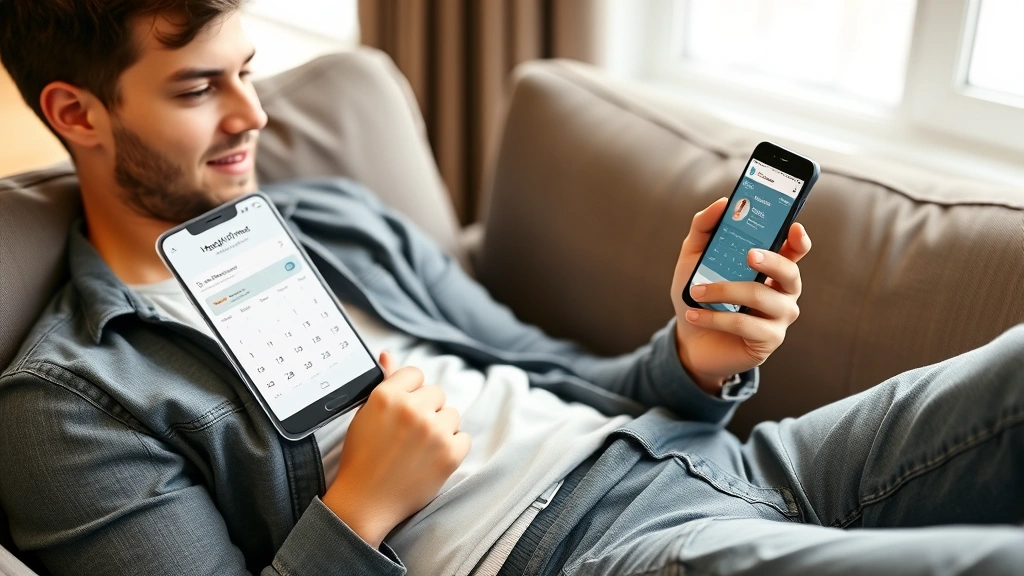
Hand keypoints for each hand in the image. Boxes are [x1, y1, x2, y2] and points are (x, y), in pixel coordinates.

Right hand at [322, 352, 469, 547]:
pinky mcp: (449, 453)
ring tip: (419, 448)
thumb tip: (387, 354)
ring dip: (440, 429)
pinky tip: (431, 459)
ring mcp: (432, 431)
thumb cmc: (362, 457)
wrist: (365, 501)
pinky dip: (452, 448)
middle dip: (426, 410)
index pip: (415, 374)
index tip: (404, 410)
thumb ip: (383, 382)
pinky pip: (463, 438)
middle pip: (436, 394)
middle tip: (409, 435)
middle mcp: (411, 409)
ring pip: (451, 415)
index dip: (411, 392)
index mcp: (387, 395)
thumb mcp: (365, 414)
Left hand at [669, 198, 811, 393]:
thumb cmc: (698, 295)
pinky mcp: (768, 340)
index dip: (799, 239)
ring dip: (725, 291)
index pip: (796, 250)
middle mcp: (783, 291)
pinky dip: (716, 318)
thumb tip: (722, 203)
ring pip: (761, 297)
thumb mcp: (693, 258)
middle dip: (771, 261)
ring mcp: (779, 317)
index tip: (794, 227)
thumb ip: (704, 228)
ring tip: (696, 291)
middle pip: (790, 272)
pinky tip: (694, 315)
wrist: (688, 338)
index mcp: (771, 267)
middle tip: (749, 254)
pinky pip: (745, 324)